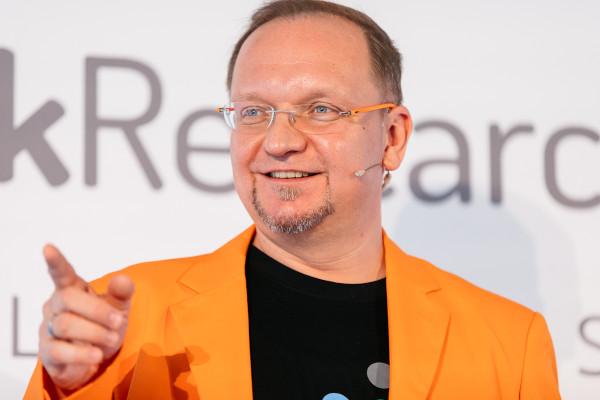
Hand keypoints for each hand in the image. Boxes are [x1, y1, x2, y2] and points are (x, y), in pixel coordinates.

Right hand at [38, 245, 134, 394]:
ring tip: (114, 339)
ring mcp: (48, 328)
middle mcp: (56, 306)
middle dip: (97, 310)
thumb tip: (122, 279)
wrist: (97, 358)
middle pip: (68, 299)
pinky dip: (81, 353)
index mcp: (73, 289)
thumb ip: (122, 293)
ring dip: (94, 332)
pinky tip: (96, 356)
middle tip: (119, 321)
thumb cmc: (105, 324)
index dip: (55, 262)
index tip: (47, 248)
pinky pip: (59, 351)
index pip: (62, 273)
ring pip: (65, 325)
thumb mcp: (119, 307)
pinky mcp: (47, 352)